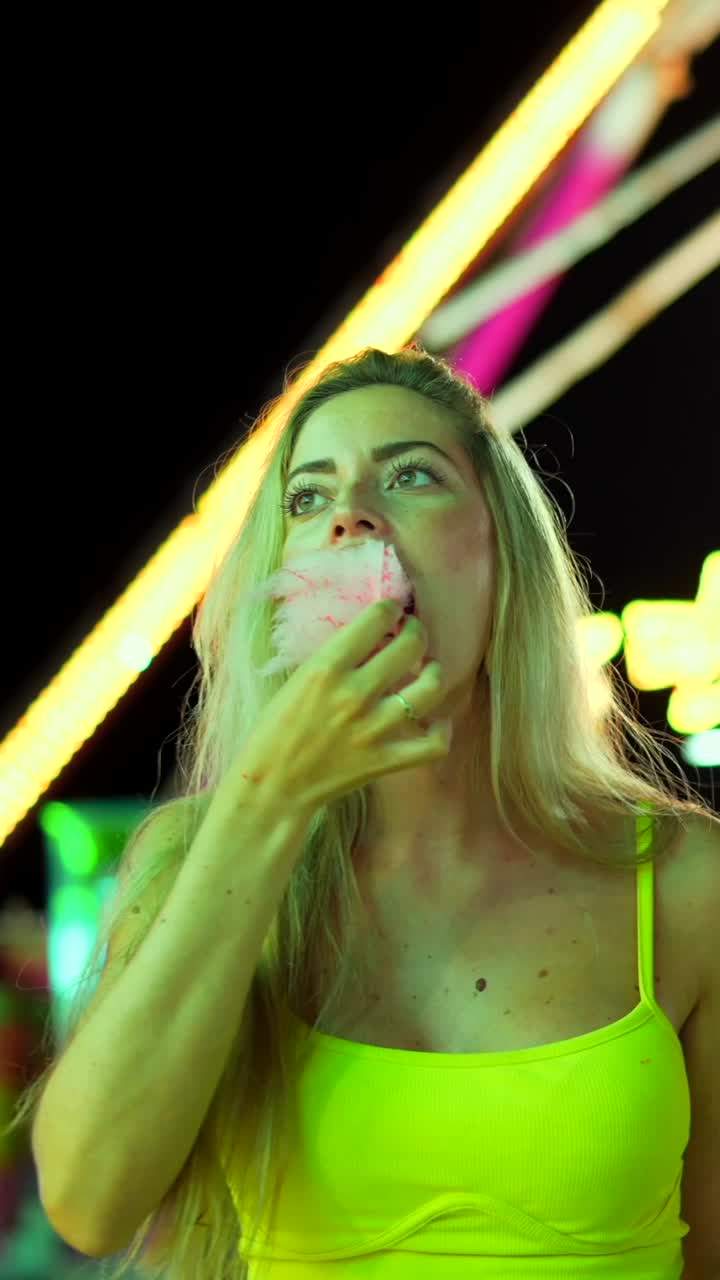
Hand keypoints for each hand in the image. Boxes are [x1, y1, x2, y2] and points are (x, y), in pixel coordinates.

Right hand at [231, 599, 449, 814]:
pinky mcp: (385, 761)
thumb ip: (335, 656)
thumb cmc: (276, 728)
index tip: (392, 610)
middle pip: (410, 645)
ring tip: (426, 669)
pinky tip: (435, 719)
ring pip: (430, 687)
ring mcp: (375, 729)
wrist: (273, 784)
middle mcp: (355, 694)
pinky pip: (434, 743)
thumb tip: (372, 634)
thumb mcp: (297, 678)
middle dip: (416, 631)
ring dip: (433, 671)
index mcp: (327, 668)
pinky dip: (442, 729)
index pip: (377, 618)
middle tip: (411, 633)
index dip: (391, 607)